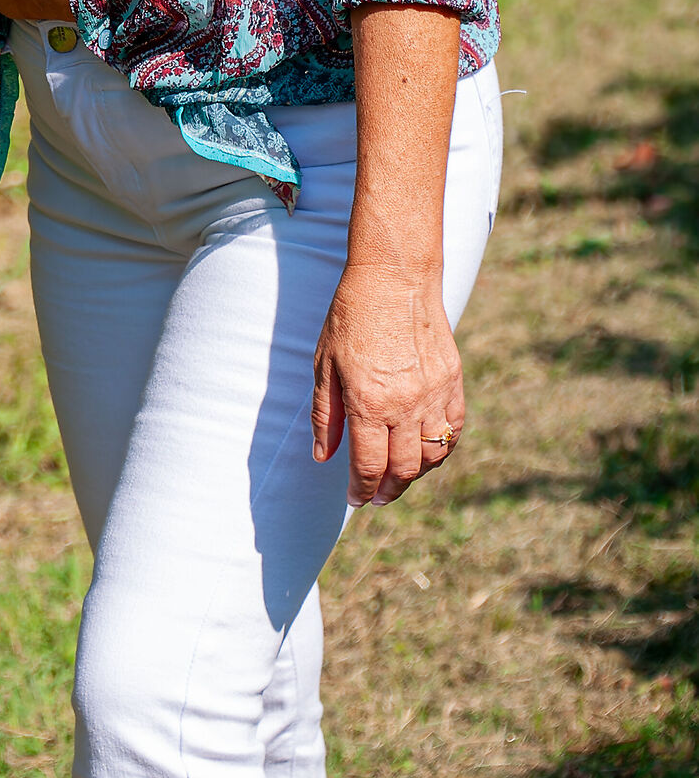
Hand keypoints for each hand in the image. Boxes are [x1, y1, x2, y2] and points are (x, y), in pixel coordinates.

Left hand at [311, 260, 464, 506]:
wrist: (394, 279)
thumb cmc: (350, 318)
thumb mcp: (324, 365)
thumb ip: (325, 415)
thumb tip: (323, 456)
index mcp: (369, 403)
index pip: (369, 466)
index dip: (362, 489)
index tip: (356, 498)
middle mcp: (406, 405)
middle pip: (403, 469)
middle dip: (389, 491)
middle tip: (377, 497)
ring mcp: (434, 394)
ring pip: (432, 455)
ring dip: (415, 474)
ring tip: (400, 477)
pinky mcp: (453, 382)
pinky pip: (454, 430)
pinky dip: (442, 448)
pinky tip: (426, 451)